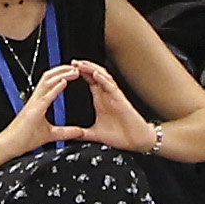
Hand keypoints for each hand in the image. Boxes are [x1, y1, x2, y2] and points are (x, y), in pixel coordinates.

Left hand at [44, 59, 165, 155]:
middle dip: (84, 67)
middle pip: (95, 74)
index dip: (80, 72)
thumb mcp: (95, 134)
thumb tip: (71, 136)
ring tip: (82, 64)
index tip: (69, 68)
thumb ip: (82, 133)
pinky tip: (96, 75)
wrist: (135, 141)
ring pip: (103, 77)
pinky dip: (104, 80)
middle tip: (73, 62)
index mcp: (100, 99)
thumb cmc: (119, 135)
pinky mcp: (120, 100)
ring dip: (92, 69)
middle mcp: (107, 95)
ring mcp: (114, 96)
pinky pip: (111, 87)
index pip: (89, 80)